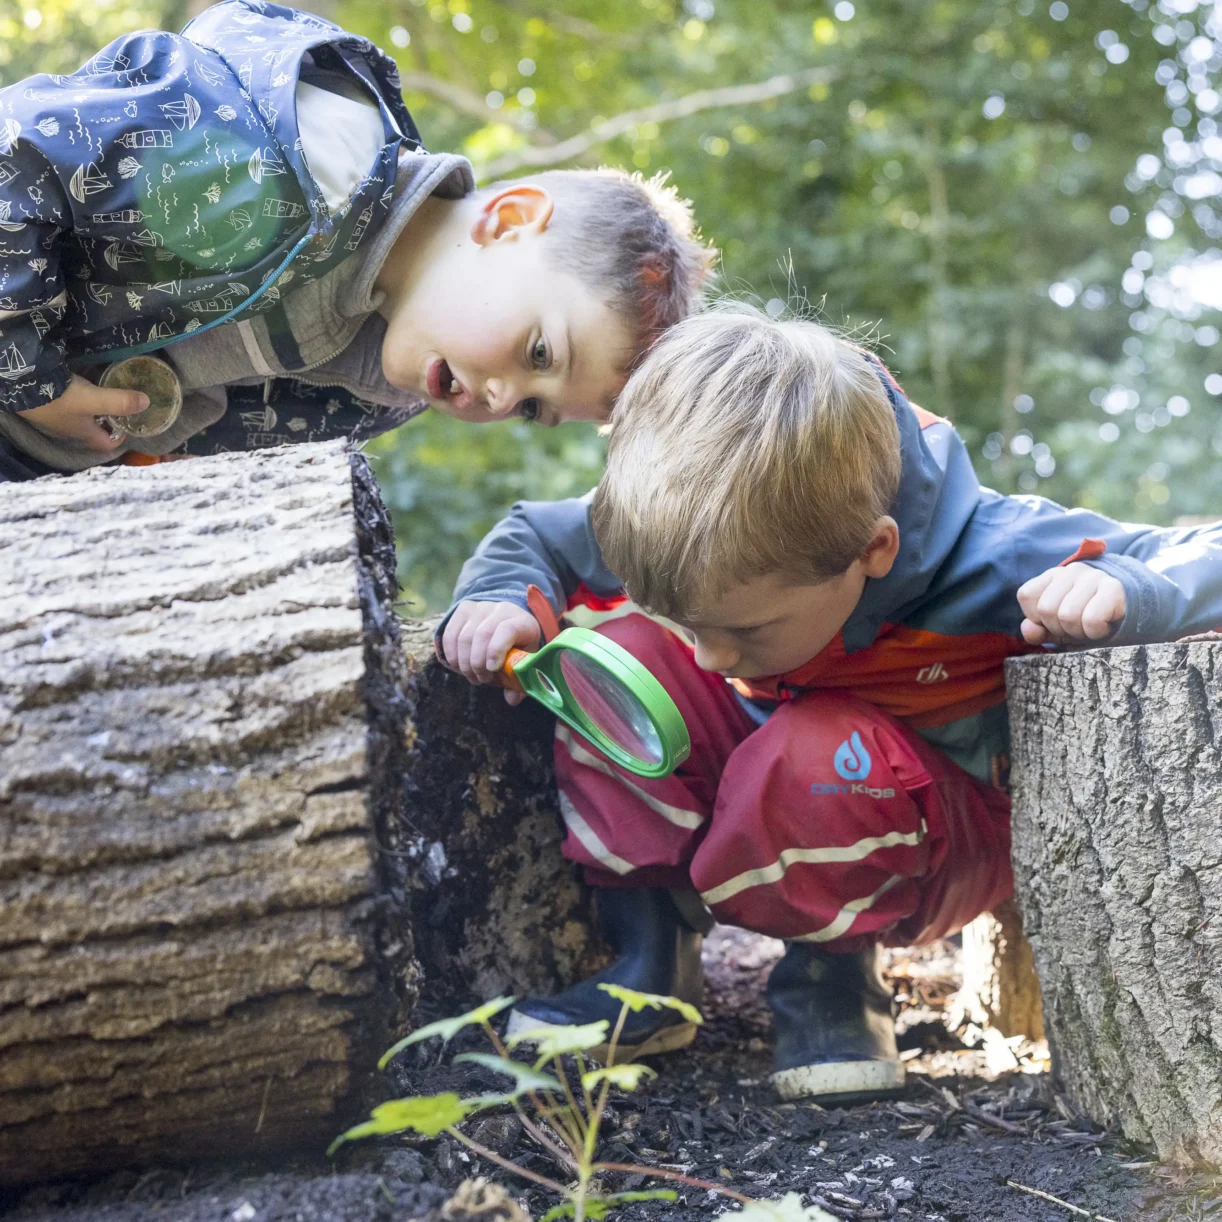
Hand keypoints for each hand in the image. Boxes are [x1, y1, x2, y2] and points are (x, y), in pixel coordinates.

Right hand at [16, 374, 148, 451]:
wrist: (19, 385)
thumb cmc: (60, 398)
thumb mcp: (94, 400)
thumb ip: (119, 402)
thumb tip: (147, 403)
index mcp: (83, 432)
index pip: (105, 444)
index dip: (118, 439)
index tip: (129, 428)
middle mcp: (67, 428)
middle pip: (91, 430)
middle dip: (105, 423)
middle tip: (119, 409)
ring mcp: (52, 416)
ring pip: (77, 416)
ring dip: (90, 409)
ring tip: (102, 394)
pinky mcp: (42, 403)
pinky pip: (63, 403)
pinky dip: (74, 397)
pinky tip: (78, 383)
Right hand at [440, 599, 542, 704]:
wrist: (507, 617)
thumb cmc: (519, 643)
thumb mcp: (526, 658)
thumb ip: (520, 678)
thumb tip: (512, 699)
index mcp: (521, 621)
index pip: (507, 630)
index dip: (496, 650)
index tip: (492, 669)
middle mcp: (500, 610)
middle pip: (481, 635)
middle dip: (478, 663)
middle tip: (482, 679)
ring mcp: (479, 608)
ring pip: (463, 637)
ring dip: (464, 663)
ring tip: (473, 676)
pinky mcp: (462, 610)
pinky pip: (450, 635)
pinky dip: (451, 656)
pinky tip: (459, 667)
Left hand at [1017, 562, 1125, 645]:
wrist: (1131, 614)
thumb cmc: (1088, 619)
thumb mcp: (1058, 628)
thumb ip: (1038, 630)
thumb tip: (1028, 629)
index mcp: (1052, 576)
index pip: (1026, 595)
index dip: (1037, 618)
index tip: (1055, 622)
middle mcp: (1071, 571)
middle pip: (1046, 609)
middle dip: (1059, 629)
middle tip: (1076, 628)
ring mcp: (1094, 576)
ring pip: (1067, 615)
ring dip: (1078, 632)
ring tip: (1089, 628)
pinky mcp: (1115, 588)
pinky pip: (1092, 619)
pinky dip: (1094, 632)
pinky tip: (1103, 627)